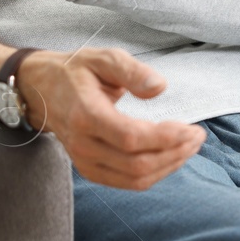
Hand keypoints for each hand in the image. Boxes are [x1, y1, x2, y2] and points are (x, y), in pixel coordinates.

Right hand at [13, 47, 204, 189]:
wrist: (42, 90)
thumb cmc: (76, 71)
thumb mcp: (103, 58)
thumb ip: (132, 71)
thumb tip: (160, 88)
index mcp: (86, 115)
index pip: (131, 138)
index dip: (166, 138)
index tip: (191, 128)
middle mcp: (83, 144)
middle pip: (138, 164)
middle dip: (175, 153)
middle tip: (198, 135)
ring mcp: (84, 161)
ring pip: (136, 179)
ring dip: (169, 165)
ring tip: (189, 146)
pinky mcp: (90, 170)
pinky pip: (128, 182)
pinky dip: (155, 173)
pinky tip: (170, 156)